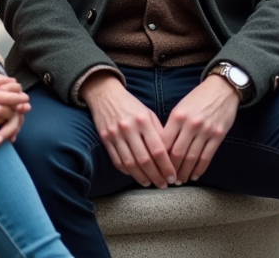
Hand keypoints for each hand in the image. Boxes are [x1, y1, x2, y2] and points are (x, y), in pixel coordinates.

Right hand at [81, 72, 176, 187]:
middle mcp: (129, 129)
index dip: (167, 166)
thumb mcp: (148, 114)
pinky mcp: (105, 140)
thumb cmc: (131, 105)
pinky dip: (127, 171)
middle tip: (164, 185)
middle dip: (156, 176)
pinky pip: (117, 161)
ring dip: (141, 177)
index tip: (173, 177)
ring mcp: (115, 135)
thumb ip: (159, 132)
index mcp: (143, 121)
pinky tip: (135, 175)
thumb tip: (170, 155)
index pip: (158, 150)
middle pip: (144, 160)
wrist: (105, 94)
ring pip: (130, 163)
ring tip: (150, 183)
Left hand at [162, 75, 238, 183]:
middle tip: (167, 179)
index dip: (159, 158)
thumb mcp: (180, 107)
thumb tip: (162, 147)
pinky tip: (194, 175)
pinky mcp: (218, 136)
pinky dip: (199, 169)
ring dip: (184, 172)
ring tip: (179, 180)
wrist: (222, 89)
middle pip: (177, 153)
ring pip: (192, 158)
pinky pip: (207, 157)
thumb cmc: (197, 99)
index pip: (164, 142)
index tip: (156, 167)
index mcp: (177, 116)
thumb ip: (172, 125)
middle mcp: (190, 124)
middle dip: (171, 169)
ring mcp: (205, 131)